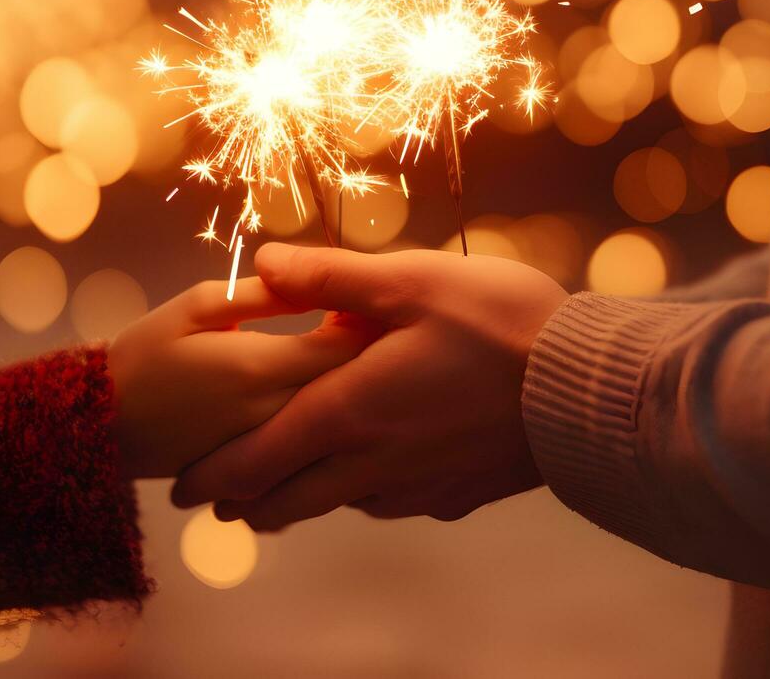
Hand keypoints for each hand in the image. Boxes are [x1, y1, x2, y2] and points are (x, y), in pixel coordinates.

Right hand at [107, 277, 370, 478]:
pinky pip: (316, 447)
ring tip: (361, 362)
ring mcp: (273, 450)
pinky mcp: (266, 471)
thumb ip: (263, 293)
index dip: (371, 320)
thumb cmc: (148, 353)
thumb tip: (319, 278)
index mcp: (260, 367)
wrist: (103, 427)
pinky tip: (329, 401)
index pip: (347, 345)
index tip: (372, 301)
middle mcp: (275, 414)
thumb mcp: (198, 306)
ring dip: (356, 389)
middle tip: (376, 326)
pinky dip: (331, 423)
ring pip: (340, 420)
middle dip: (372, 355)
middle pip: (354, 386)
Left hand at [171, 244, 569, 529]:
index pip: (257, 461)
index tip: (182, 489)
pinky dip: (363, 494)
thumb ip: (330, 278)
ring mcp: (416, 489)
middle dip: (246, 504)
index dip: (213, 477)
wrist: (587, 389)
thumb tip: (261, 263)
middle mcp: (374, 465)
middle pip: (289, 503)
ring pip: (340, 506)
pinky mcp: (456, 496)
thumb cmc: (500, 324)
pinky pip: (392, 503)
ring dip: (302, 501)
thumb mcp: (410, 281)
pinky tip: (372, 477)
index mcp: (349, 412)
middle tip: (219, 504)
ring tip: (283, 493)